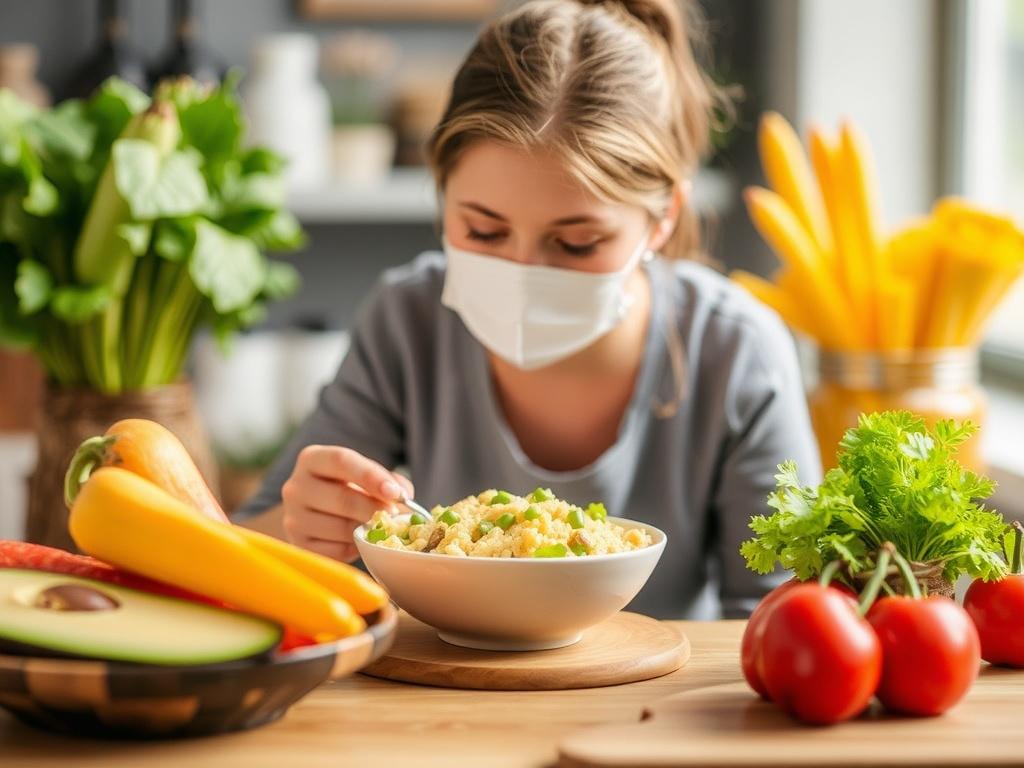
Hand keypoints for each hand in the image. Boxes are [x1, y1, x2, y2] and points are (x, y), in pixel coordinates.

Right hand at [281, 445, 412, 561]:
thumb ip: (389, 480)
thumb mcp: (366, 475)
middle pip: (341, 498)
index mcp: (312, 459)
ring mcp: (293, 518)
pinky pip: (336, 551)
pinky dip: (355, 548)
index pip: (341, 461)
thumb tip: (403, 497)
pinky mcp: (298, 546)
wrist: (318, 513)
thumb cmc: (349, 488)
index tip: (395, 493)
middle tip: (396, 516)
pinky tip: (359, 540)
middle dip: (373, 508)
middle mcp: (295, 487)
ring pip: (340, 528)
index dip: (371, 477)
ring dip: (366, 531)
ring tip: (378, 528)